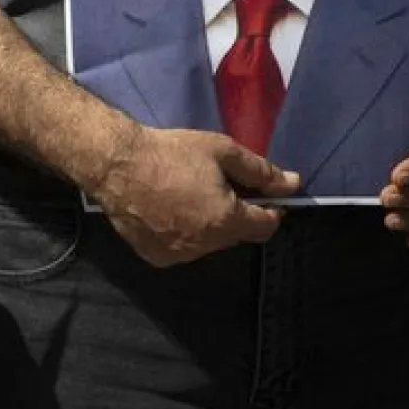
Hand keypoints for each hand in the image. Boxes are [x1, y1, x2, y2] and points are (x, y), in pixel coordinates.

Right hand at [91, 124, 300, 267]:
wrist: (116, 164)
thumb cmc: (170, 153)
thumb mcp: (220, 151)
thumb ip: (260, 171)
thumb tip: (292, 184)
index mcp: (227, 220)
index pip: (266, 226)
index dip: (270, 210)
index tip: (262, 196)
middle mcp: (206, 244)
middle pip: (236, 235)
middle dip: (234, 215)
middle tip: (216, 188)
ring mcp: (179, 254)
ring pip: (208, 243)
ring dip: (208, 226)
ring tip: (187, 198)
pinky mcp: (156, 257)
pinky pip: (181, 248)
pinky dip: (182, 235)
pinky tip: (168, 212)